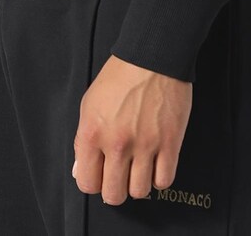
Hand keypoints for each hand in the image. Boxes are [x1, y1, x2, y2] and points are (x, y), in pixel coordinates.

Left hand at [72, 54, 191, 203]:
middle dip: (115, 188)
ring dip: (139, 183)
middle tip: (120, 175)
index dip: (93, 182)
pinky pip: (164, 181)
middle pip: (114, 195)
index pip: (87, 183)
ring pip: (139, 192)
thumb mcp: (90, 102)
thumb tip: (81, 170)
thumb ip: (83, 140)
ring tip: (139, 167)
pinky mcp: (170, 143)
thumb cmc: (121, 75)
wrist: (153, 55)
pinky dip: (160, 177)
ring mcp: (146, 145)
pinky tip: (156, 163)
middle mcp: (118, 143)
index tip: (100, 175)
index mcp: (93, 133)